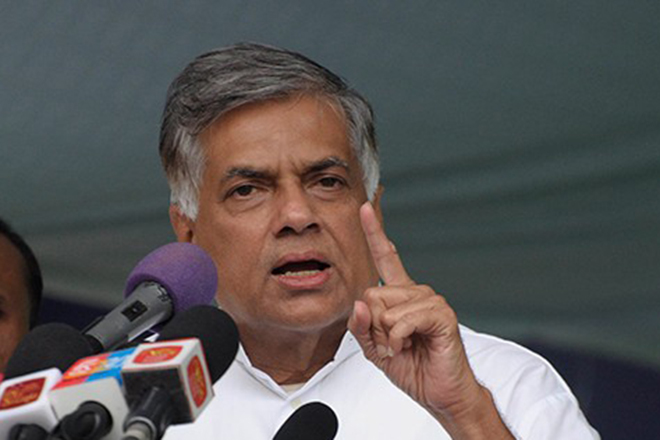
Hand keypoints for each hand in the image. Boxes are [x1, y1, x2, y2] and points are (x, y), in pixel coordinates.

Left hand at [347, 202, 512, 438]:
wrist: (439, 393)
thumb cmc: (412, 368)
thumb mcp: (375, 349)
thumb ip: (361, 326)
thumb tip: (361, 303)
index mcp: (401, 296)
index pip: (386, 258)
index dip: (374, 233)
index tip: (364, 207)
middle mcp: (416, 292)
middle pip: (372, 293)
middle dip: (374, 327)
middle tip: (391, 345)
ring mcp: (430, 301)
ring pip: (385, 308)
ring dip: (387, 337)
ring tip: (403, 348)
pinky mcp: (441, 314)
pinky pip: (403, 320)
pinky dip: (398, 339)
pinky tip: (408, 348)